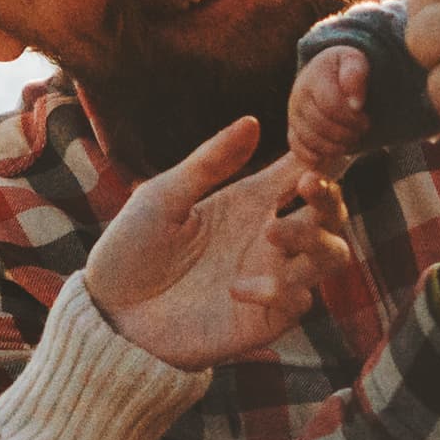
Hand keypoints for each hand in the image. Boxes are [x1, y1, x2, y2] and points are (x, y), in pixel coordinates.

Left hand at [85, 116, 350, 369]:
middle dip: (331, 196)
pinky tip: (235, 288)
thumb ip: (209, 162)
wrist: (108, 315)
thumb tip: (252, 121)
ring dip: (314, 240)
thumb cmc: (130, 249)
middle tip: (310, 183)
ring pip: (330, 255)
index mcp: (249, 202)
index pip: (302, 172)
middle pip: (330, 213)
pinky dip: (278, 290)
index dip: (322, 155)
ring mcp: (271, 277)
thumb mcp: (163, 196)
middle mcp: (268, 237)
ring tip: (273, 233)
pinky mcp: (264, 318)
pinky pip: (299, 301)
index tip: (326, 137)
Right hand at [289, 48, 369, 176]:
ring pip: (309, 139)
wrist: (329, 75)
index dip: (351, 118)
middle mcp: (298, 95)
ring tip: (350, 141)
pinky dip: (315, 156)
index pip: (330, 104)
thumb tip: (355, 103)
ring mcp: (294, 114)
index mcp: (314, 77)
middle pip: (320, 124)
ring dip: (334, 147)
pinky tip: (333, 153)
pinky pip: (298, 147)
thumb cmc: (345, 70)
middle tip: (360, 132)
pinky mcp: (293, 129)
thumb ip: (355, 75)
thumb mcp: (355, 62)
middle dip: (345, 133)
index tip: (366, 120)